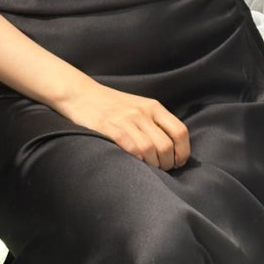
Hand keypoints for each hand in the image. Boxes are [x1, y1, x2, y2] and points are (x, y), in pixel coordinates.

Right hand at [58, 81, 190, 170]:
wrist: (81, 94)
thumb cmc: (112, 105)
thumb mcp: (139, 106)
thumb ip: (155, 122)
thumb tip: (173, 148)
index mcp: (153, 106)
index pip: (179, 131)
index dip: (183, 151)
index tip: (178, 162)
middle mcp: (142, 112)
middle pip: (165, 145)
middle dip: (167, 163)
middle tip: (162, 169)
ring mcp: (125, 120)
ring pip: (149, 149)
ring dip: (152, 165)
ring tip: (149, 169)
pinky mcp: (108, 128)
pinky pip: (130, 148)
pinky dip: (136, 159)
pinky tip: (134, 163)